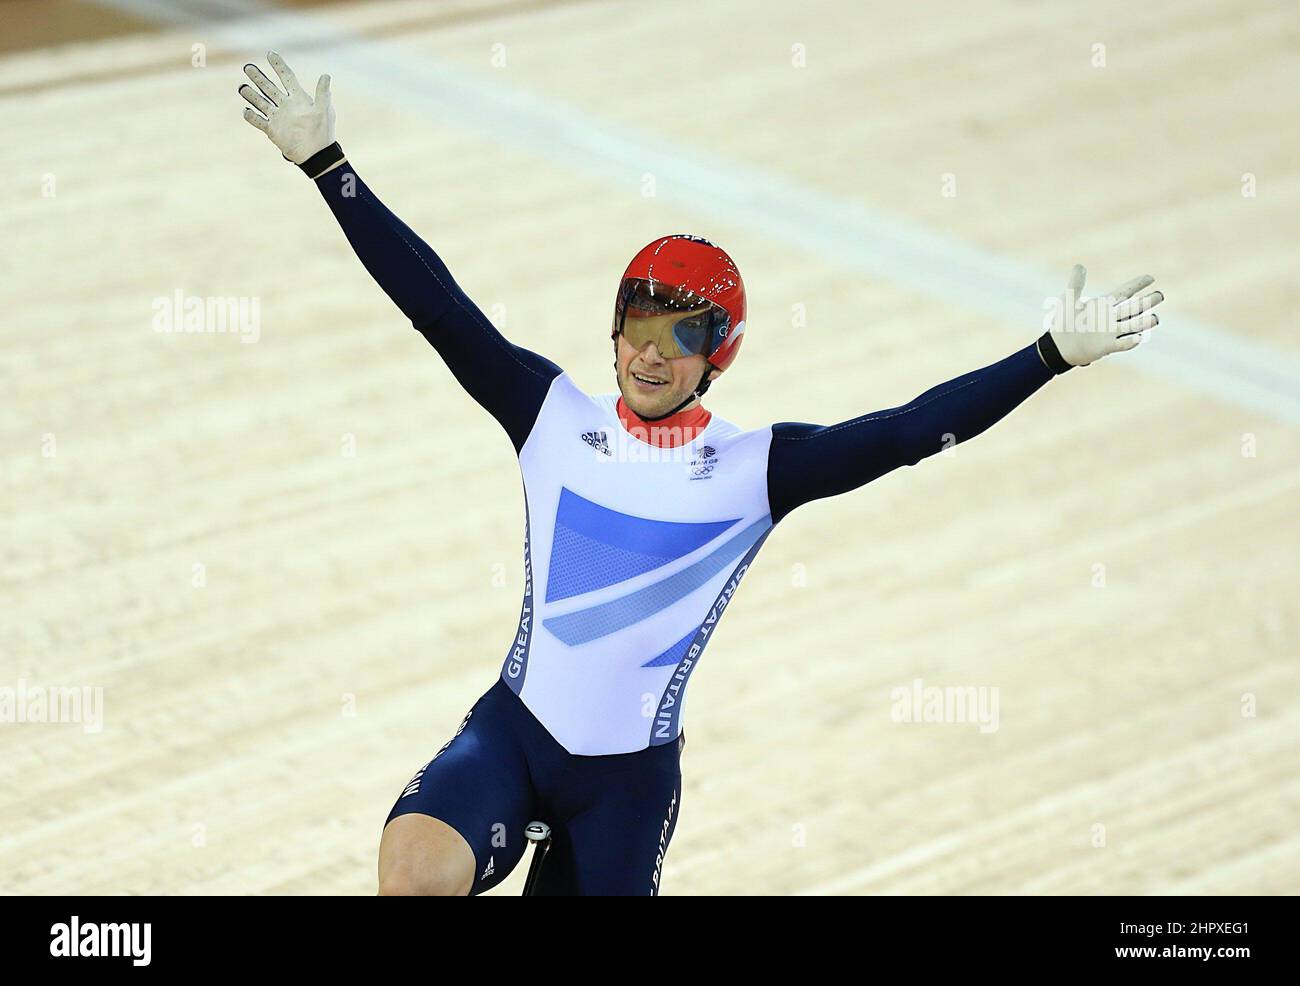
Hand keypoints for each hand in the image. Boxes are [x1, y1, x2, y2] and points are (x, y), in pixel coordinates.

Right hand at [239, 52, 336, 169]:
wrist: (317, 155)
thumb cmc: (323, 132)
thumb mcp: (324, 111)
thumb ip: (323, 94)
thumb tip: (326, 75)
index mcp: (298, 98)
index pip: (286, 77)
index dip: (279, 65)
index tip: (270, 54)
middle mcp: (286, 105)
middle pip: (269, 87)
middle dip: (258, 77)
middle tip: (248, 67)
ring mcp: (278, 117)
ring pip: (261, 102)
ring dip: (251, 95)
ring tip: (242, 87)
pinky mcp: (272, 130)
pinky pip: (258, 121)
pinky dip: (251, 116)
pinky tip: (245, 110)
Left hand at [1046, 265, 1163, 366]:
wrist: (1057, 346)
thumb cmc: (1063, 323)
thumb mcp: (1068, 300)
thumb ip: (1075, 284)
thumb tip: (1079, 265)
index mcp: (1104, 305)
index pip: (1124, 292)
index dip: (1137, 284)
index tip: (1150, 277)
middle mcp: (1110, 318)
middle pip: (1133, 308)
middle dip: (1147, 302)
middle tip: (1159, 295)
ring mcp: (1110, 333)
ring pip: (1132, 326)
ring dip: (1144, 323)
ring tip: (1156, 318)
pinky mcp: (1106, 347)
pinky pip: (1122, 344)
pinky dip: (1130, 341)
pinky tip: (1139, 337)